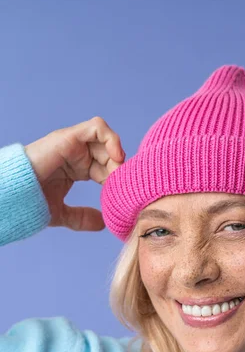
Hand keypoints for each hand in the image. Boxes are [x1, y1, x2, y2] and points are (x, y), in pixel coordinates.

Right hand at [25, 116, 124, 231]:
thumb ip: (82, 218)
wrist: (15, 196)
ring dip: (116, 153)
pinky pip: (97, 127)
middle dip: (119, 168)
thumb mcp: (61, 213)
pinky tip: (116, 157)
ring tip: (119, 171)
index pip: (107, 167)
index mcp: (77, 168)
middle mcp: (76, 153)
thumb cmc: (31, 202)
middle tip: (122, 184)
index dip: (117, 178)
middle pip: (109, 153)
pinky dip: (111, 138)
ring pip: (105, 139)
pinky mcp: (68, 137)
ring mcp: (72, 144)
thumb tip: (103, 224)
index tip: (121, 193)